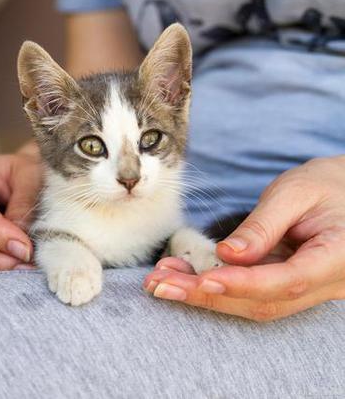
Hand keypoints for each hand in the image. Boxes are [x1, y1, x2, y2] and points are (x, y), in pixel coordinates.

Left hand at [144, 156, 344, 320]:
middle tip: (160, 285)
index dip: (243, 284)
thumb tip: (228, 256)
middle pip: (263, 301)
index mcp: (339, 257)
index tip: (204, 279)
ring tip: (161, 280)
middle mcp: (326, 284)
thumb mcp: (296, 192)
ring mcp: (307, 290)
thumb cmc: (327, 185)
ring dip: (203, 294)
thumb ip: (263, 226)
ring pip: (253, 303)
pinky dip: (214, 286)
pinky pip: (251, 293)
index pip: (288, 280)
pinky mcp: (286, 286)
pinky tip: (181, 275)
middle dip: (207, 296)